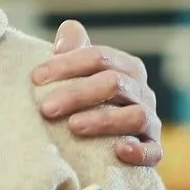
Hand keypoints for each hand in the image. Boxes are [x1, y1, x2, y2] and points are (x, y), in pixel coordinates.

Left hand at [32, 20, 162, 167]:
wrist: (101, 148)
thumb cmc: (85, 105)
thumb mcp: (76, 75)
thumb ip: (73, 50)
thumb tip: (65, 37)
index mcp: (126, 69)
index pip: (99, 57)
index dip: (67, 64)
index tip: (35, 78)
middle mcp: (142, 92)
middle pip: (114, 83)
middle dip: (77, 93)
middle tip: (45, 108)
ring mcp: (150, 123)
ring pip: (136, 115)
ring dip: (104, 120)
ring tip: (73, 126)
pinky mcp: (153, 152)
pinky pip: (153, 152)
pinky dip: (139, 151)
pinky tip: (119, 151)